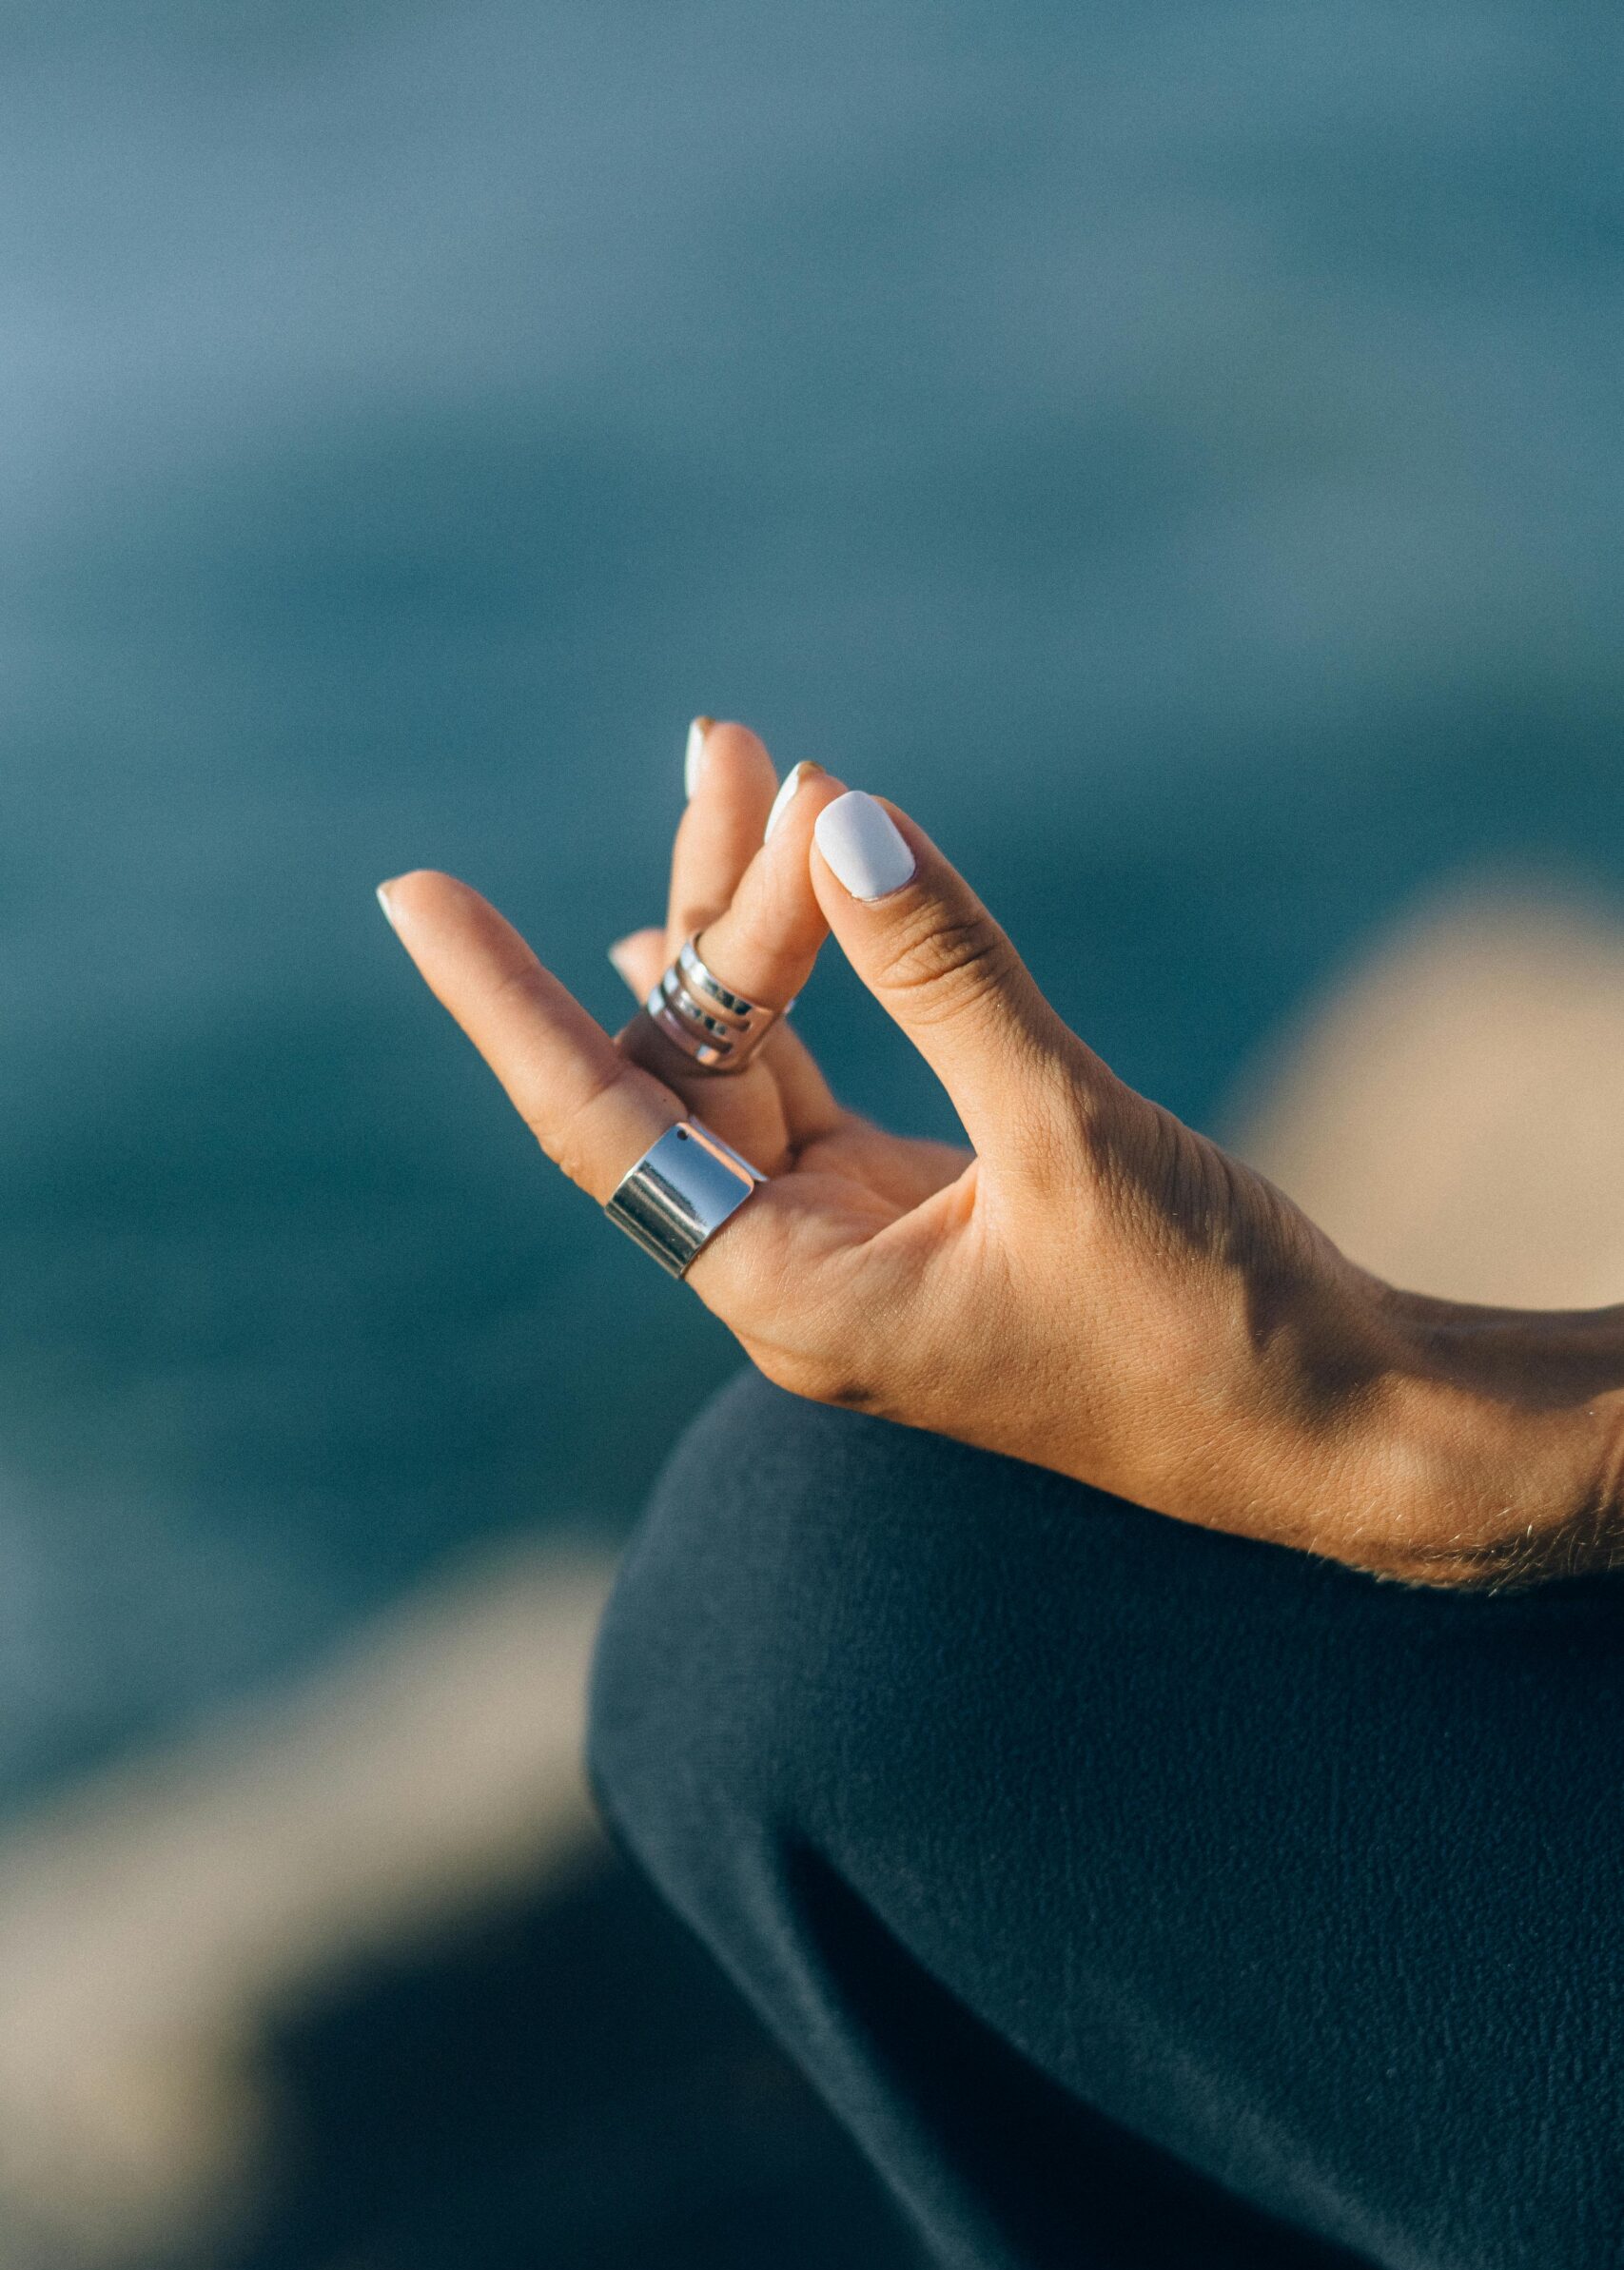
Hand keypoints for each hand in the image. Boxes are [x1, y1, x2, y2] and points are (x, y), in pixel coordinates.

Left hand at [379, 721, 1623, 1587]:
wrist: (1335, 1427)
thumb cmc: (1210, 1326)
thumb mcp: (1071, 1136)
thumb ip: (949, 977)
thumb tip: (845, 823)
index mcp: (797, 1295)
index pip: (602, 1129)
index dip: (505, 1004)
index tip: (412, 896)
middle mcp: (800, 1274)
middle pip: (691, 1066)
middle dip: (705, 904)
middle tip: (737, 745)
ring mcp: (858, 1243)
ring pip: (756, 1061)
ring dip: (755, 926)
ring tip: (753, 764)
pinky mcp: (925, 1212)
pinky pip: (818, 1081)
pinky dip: (805, 983)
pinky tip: (760, 895)